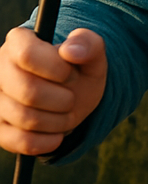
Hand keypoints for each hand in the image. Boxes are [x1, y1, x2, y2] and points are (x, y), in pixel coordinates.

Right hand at [0, 27, 106, 155]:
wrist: (72, 97)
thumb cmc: (79, 70)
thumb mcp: (92, 54)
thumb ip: (88, 44)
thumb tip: (72, 50)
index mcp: (18, 42)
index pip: (27, 54)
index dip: (56, 68)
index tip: (70, 74)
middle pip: (28, 91)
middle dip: (62, 98)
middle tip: (71, 96)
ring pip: (25, 118)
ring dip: (59, 120)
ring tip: (66, 111)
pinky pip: (21, 141)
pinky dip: (47, 141)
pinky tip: (58, 134)